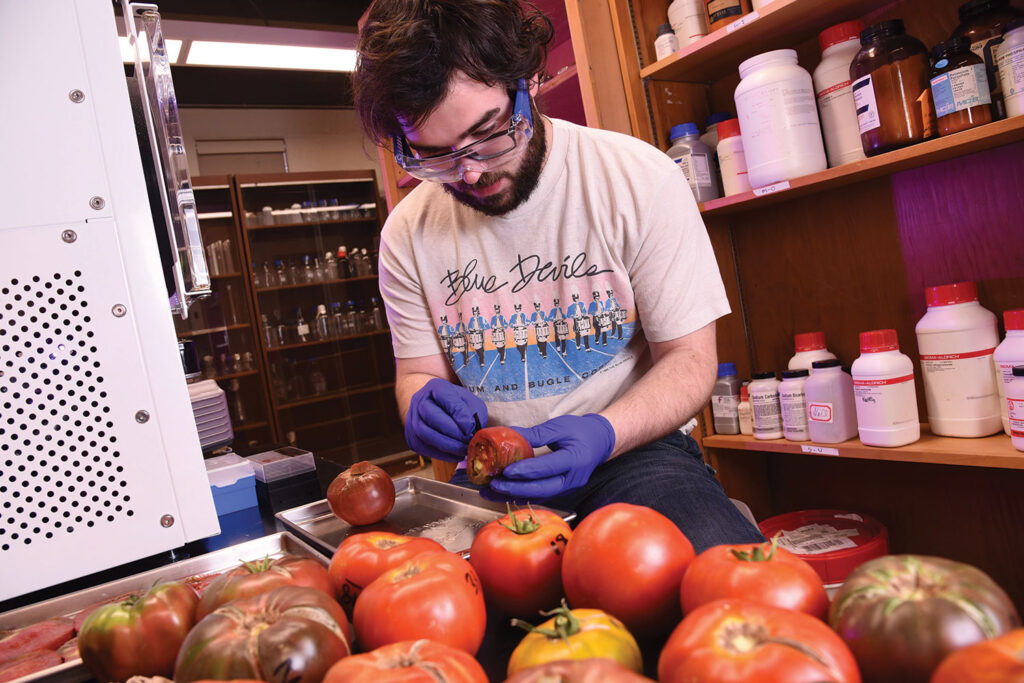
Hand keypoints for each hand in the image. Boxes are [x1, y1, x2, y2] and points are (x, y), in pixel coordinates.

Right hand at [404, 378, 486, 461]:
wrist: (439, 409)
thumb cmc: (458, 405)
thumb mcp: (470, 402)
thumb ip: (472, 412)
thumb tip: (469, 429)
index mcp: (435, 387)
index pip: (445, 397)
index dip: (458, 413)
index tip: (471, 427)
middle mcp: (419, 400)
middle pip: (430, 416)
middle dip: (452, 431)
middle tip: (468, 440)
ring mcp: (412, 418)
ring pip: (424, 434)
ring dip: (447, 445)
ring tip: (463, 450)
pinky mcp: (411, 437)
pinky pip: (423, 448)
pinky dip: (441, 454)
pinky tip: (455, 455)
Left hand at [489, 414, 614, 498]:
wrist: (600, 441)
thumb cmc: (581, 431)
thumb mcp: (560, 426)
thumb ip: (536, 433)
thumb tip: (509, 434)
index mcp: (575, 459)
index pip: (547, 467)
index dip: (525, 470)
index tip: (506, 471)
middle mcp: (573, 478)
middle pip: (542, 488)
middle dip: (515, 489)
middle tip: (494, 485)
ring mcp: (568, 488)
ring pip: (539, 496)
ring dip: (514, 495)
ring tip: (491, 493)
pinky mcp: (561, 490)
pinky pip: (540, 496)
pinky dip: (522, 495)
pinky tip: (504, 494)